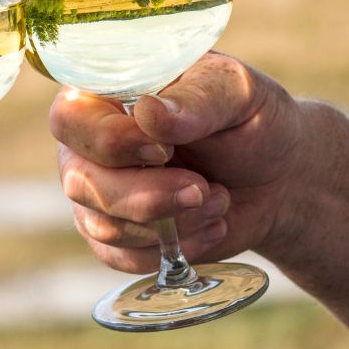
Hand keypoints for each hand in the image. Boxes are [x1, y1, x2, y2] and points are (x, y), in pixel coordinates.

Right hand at [50, 52, 304, 272]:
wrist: (278, 178)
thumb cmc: (251, 120)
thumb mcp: (237, 94)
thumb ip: (196, 100)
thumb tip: (148, 113)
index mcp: (105, 92)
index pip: (70, 118)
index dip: (110, 140)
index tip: (165, 149)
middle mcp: (87, 143)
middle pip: (79, 180)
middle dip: (145, 195)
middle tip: (202, 189)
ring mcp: (95, 191)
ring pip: (102, 225)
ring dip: (169, 222)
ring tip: (217, 200)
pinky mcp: (114, 233)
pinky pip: (120, 257)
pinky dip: (172, 249)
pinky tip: (210, 226)